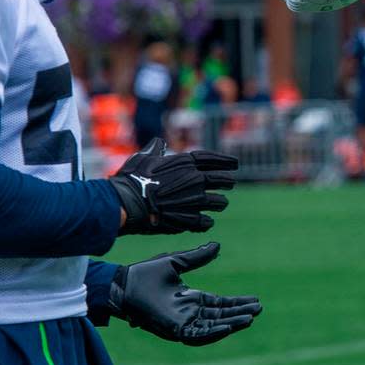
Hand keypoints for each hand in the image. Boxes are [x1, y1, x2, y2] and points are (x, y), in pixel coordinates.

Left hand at [106, 242, 261, 345]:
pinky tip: (228, 327)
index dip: (237, 302)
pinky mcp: (174, 329)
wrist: (123, 283)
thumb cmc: (144, 274)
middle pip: (221, 315)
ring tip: (250, 319)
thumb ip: (197, 257)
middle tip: (259, 309)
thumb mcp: (176, 262)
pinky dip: (214, 332)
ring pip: (213, 326)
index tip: (255, 299)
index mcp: (191, 298)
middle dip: (239, 313)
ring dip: (231, 324)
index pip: (220, 303)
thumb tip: (217, 245)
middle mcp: (189, 312)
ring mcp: (182, 322)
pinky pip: (198, 334)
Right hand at [109, 138, 236, 234]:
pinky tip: (206, 222)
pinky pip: (206, 222)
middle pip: (221, 180)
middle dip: (227, 182)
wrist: (128, 203)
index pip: (212, 160)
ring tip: (220, 203)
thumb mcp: (143, 157)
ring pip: (219, 202)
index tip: (235, 164)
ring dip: (220, 203)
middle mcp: (195, 180)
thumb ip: (155, 149)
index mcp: (186, 163)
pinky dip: (207, 221)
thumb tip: (159, 142)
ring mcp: (195, 201)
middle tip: (230, 183)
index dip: (225, 161)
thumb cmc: (133, 179)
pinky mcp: (190, 220)